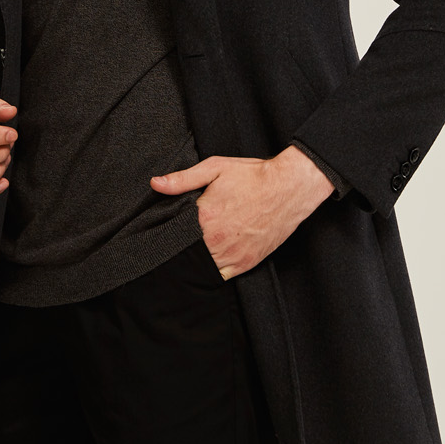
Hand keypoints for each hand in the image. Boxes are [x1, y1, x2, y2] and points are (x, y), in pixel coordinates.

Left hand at [150, 145, 334, 279]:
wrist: (288, 188)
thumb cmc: (252, 176)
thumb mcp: (215, 168)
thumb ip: (183, 179)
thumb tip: (156, 184)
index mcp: (206, 217)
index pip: (175, 232)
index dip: (169, 230)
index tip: (167, 226)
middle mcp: (217, 240)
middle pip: (187, 252)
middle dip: (182, 246)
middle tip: (180, 238)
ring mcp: (233, 254)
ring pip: (203, 266)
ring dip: (197, 259)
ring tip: (195, 247)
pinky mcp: (247, 263)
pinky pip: (222, 276)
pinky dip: (214, 270)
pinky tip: (211, 258)